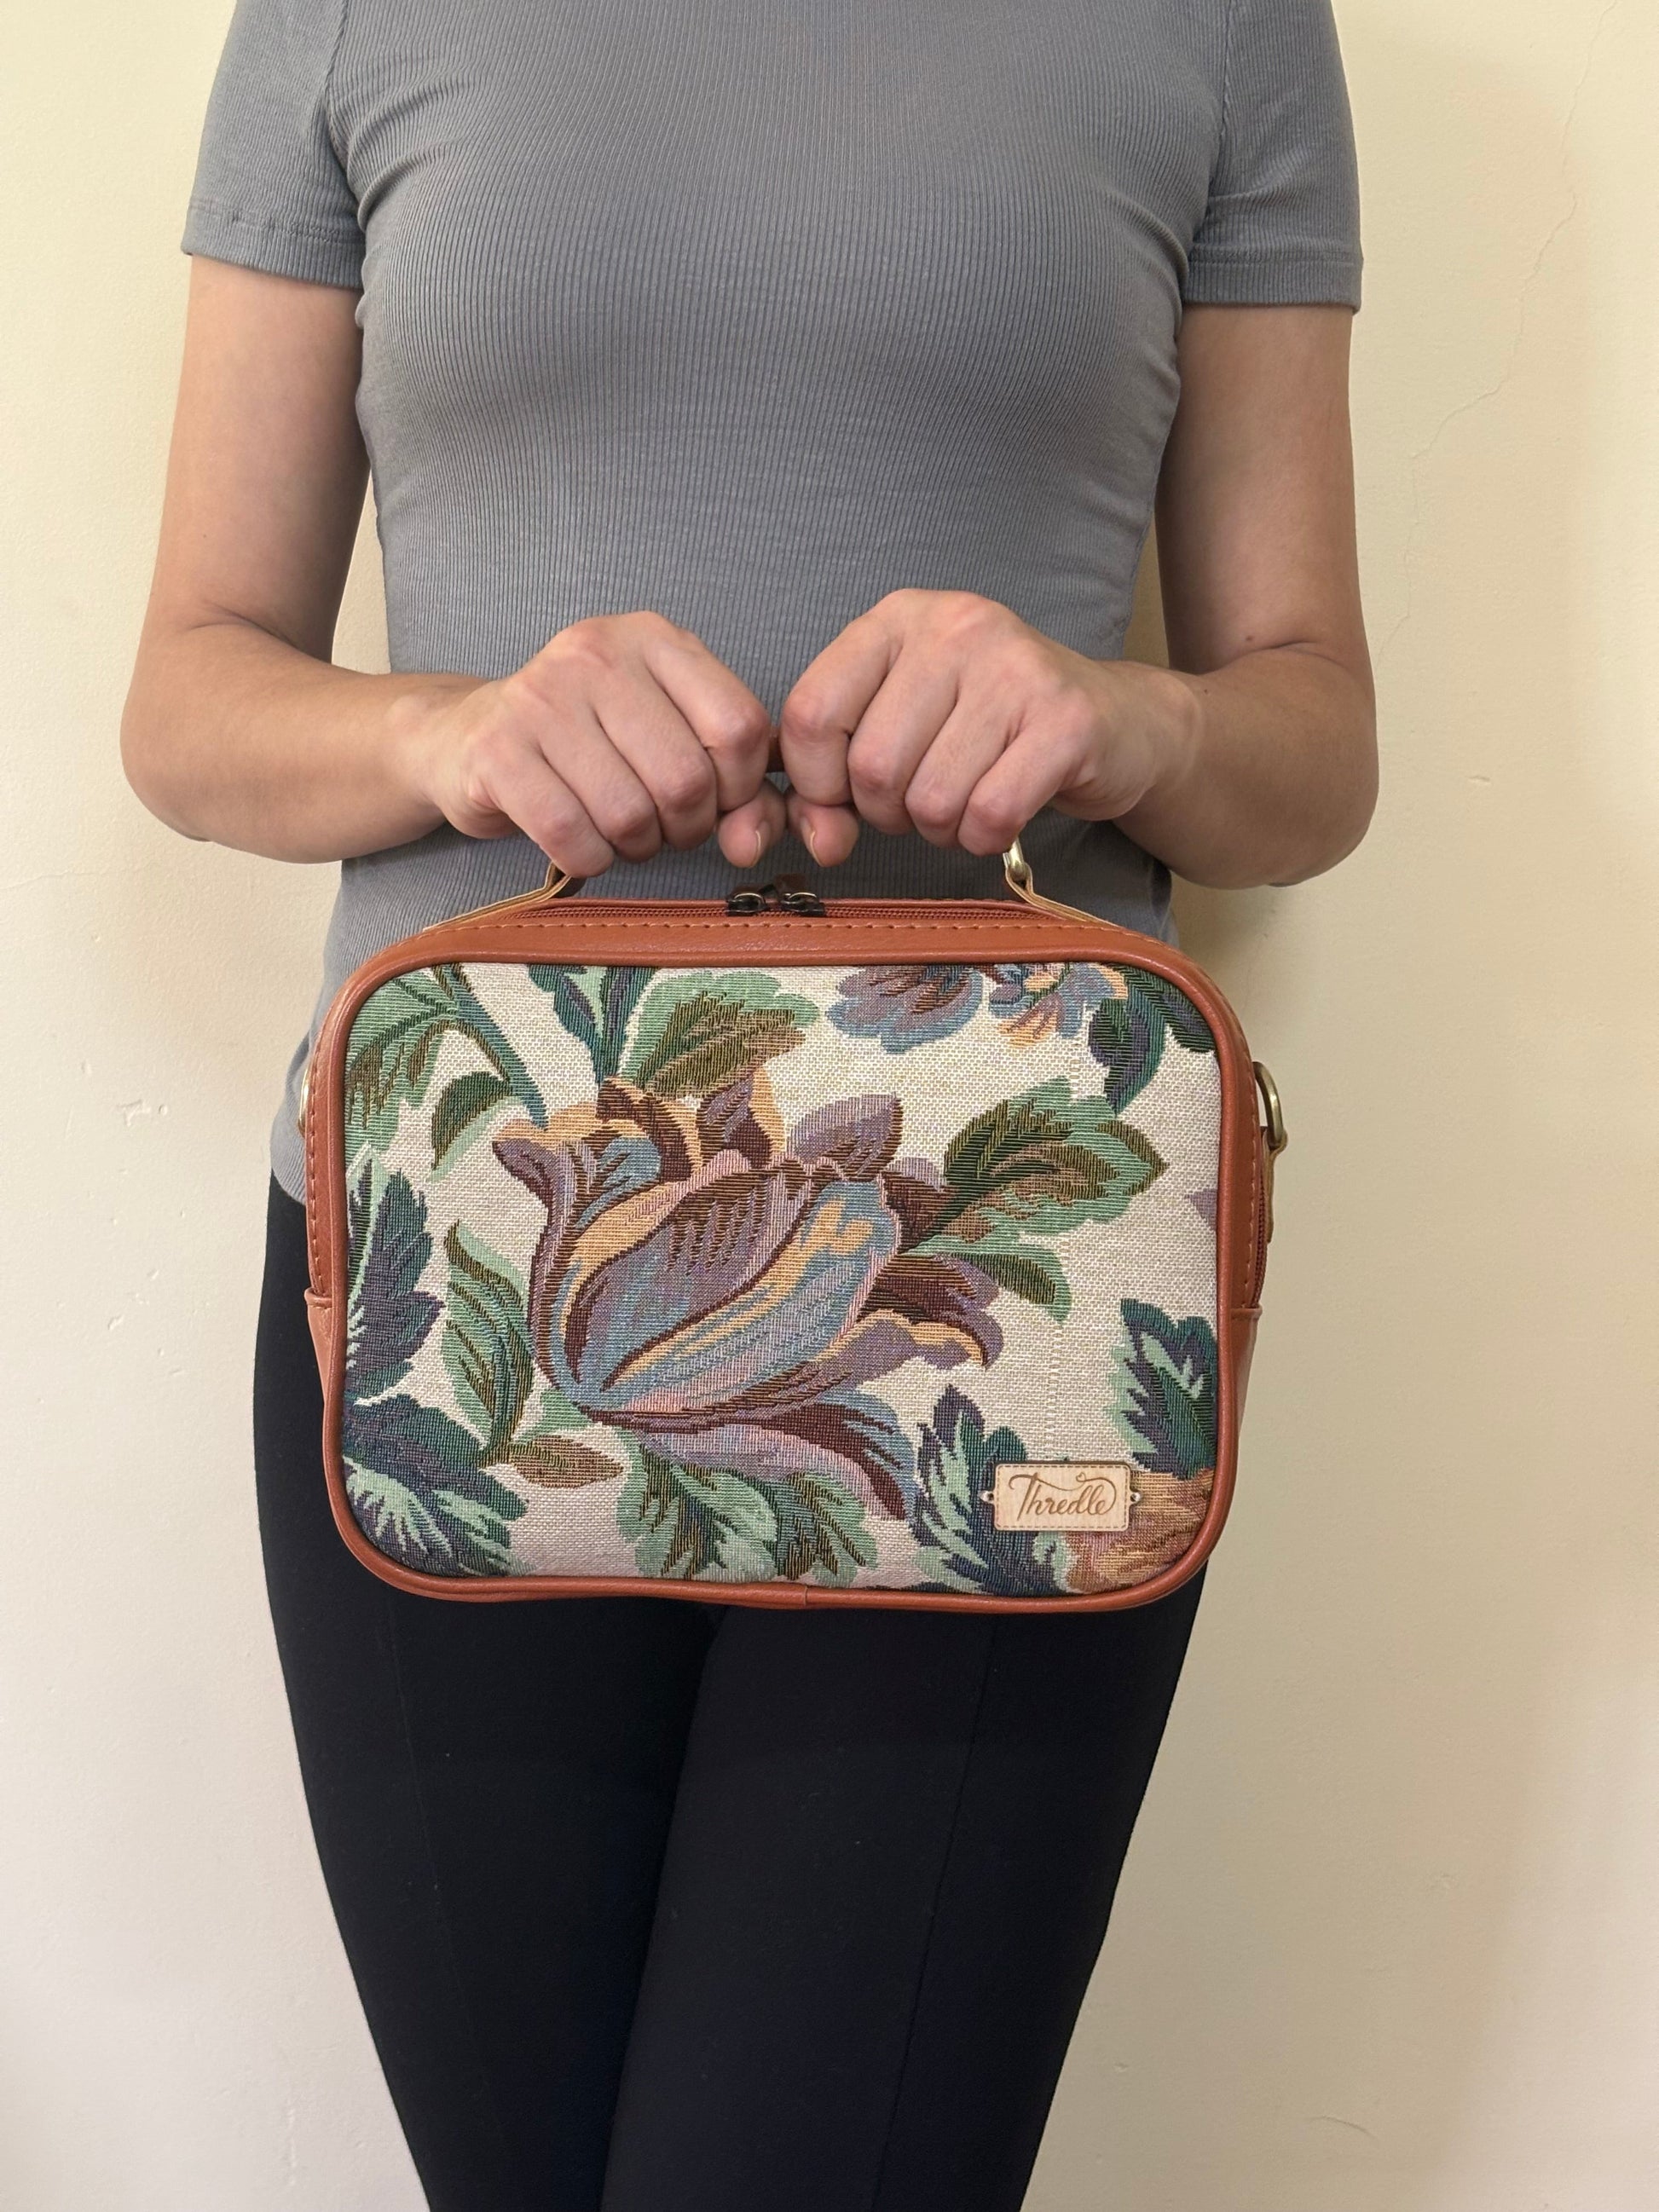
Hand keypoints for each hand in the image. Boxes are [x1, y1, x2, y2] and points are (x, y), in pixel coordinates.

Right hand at [402, 611, 788, 875]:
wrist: (466, 739)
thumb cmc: (587, 745)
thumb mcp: (667, 737)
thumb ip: (736, 786)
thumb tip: (755, 839)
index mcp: (653, 638)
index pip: (739, 727)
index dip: (740, 788)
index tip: (713, 800)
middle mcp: (596, 653)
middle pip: (686, 778)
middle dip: (685, 828)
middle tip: (662, 827)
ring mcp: (539, 698)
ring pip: (630, 814)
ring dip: (635, 847)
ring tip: (618, 831)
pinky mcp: (496, 752)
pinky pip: (572, 835)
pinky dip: (589, 859)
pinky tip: (579, 841)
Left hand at [769, 588, 1194, 861]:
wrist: (1117, 725)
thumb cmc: (992, 731)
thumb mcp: (905, 724)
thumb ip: (838, 778)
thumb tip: (817, 840)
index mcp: (899, 619)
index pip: (812, 712)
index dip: (817, 783)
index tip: (845, 801)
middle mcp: (955, 627)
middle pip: (873, 767)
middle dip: (890, 813)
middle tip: (925, 800)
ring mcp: (1016, 668)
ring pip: (931, 799)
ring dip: (941, 829)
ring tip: (968, 801)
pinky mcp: (1066, 720)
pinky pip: (989, 814)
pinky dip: (984, 838)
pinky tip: (999, 817)